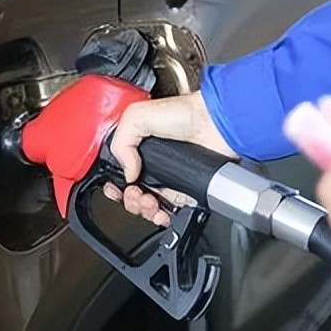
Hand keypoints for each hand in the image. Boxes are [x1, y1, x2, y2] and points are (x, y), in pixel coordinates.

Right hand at [103, 92, 235, 226]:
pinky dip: (162, 217)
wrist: (215, 125)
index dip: (114, 184)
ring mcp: (169, 178)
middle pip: (132, 193)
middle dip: (130, 199)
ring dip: (144, 209)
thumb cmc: (185, 114)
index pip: (119, 172)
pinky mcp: (186, 190)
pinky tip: (160, 212)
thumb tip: (126, 173)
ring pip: (148, 205)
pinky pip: (170, 210)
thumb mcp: (137, 116)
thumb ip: (121, 142)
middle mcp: (152, 164)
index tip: (115, 189)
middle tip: (136, 193)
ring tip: (149, 201)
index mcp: (138, 148)